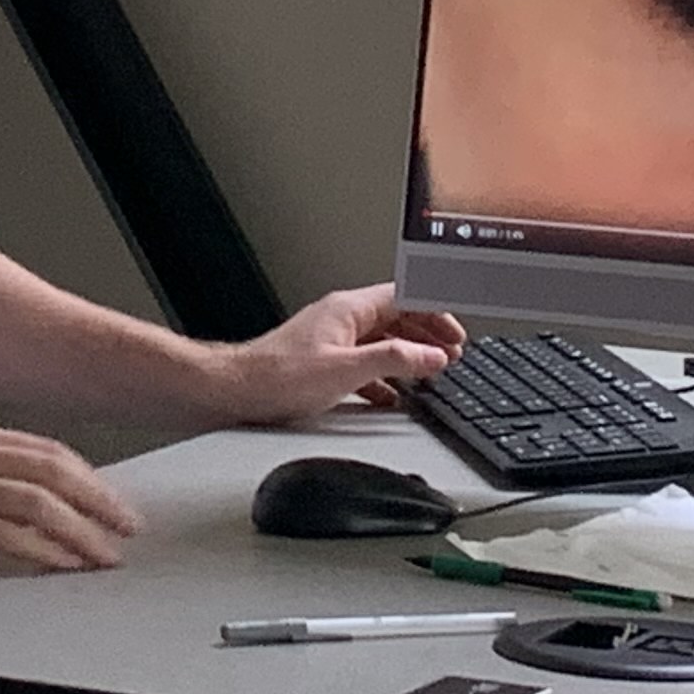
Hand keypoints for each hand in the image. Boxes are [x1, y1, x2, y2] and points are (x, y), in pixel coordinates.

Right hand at [0, 421, 143, 571]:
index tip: (113, 503)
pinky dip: (47, 552)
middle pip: (56, 472)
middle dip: (100, 502)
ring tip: (104, 555)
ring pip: (41, 504)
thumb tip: (25, 496)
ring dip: (82, 532)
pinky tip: (64, 565)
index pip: (47, 452)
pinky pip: (11, 536)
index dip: (89, 479)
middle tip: (127, 528)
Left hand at [209, 287, 466, 424]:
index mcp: (348, 309)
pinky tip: (393, 394)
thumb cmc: (279, 376)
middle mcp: (341, 317)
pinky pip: (365, 362)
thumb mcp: (346, 370)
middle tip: (451, 354)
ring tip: (431, 371)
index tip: (455, 333)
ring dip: (409, 355)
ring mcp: (331, 338)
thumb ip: (393, 360)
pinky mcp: (323, 361)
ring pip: (382, 340)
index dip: (435, 313)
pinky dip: (385, 376)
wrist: (237, 390)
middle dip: (428, 335)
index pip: (405, 298)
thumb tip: (431, 355)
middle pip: (397, 317)